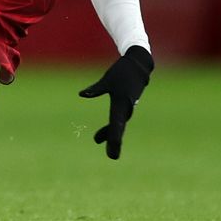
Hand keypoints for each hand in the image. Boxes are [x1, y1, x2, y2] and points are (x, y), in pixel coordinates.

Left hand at [78, 45, 152, 159]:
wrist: (138, 64)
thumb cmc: (122, 71)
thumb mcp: (107, 80)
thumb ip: (96, 89)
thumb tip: (82, 95)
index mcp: (121, 103)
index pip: (116, 125)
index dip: (113, 139)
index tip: (113, 152)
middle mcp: (126, 107)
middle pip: (118, 128)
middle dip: (113, 141)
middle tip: (112, 156)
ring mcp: (128, 106)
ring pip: (118, 123)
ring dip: (110, 134)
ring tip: (97, 140)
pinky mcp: (126, 104)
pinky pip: (119, 119)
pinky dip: (112, 127)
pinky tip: (103, 134)